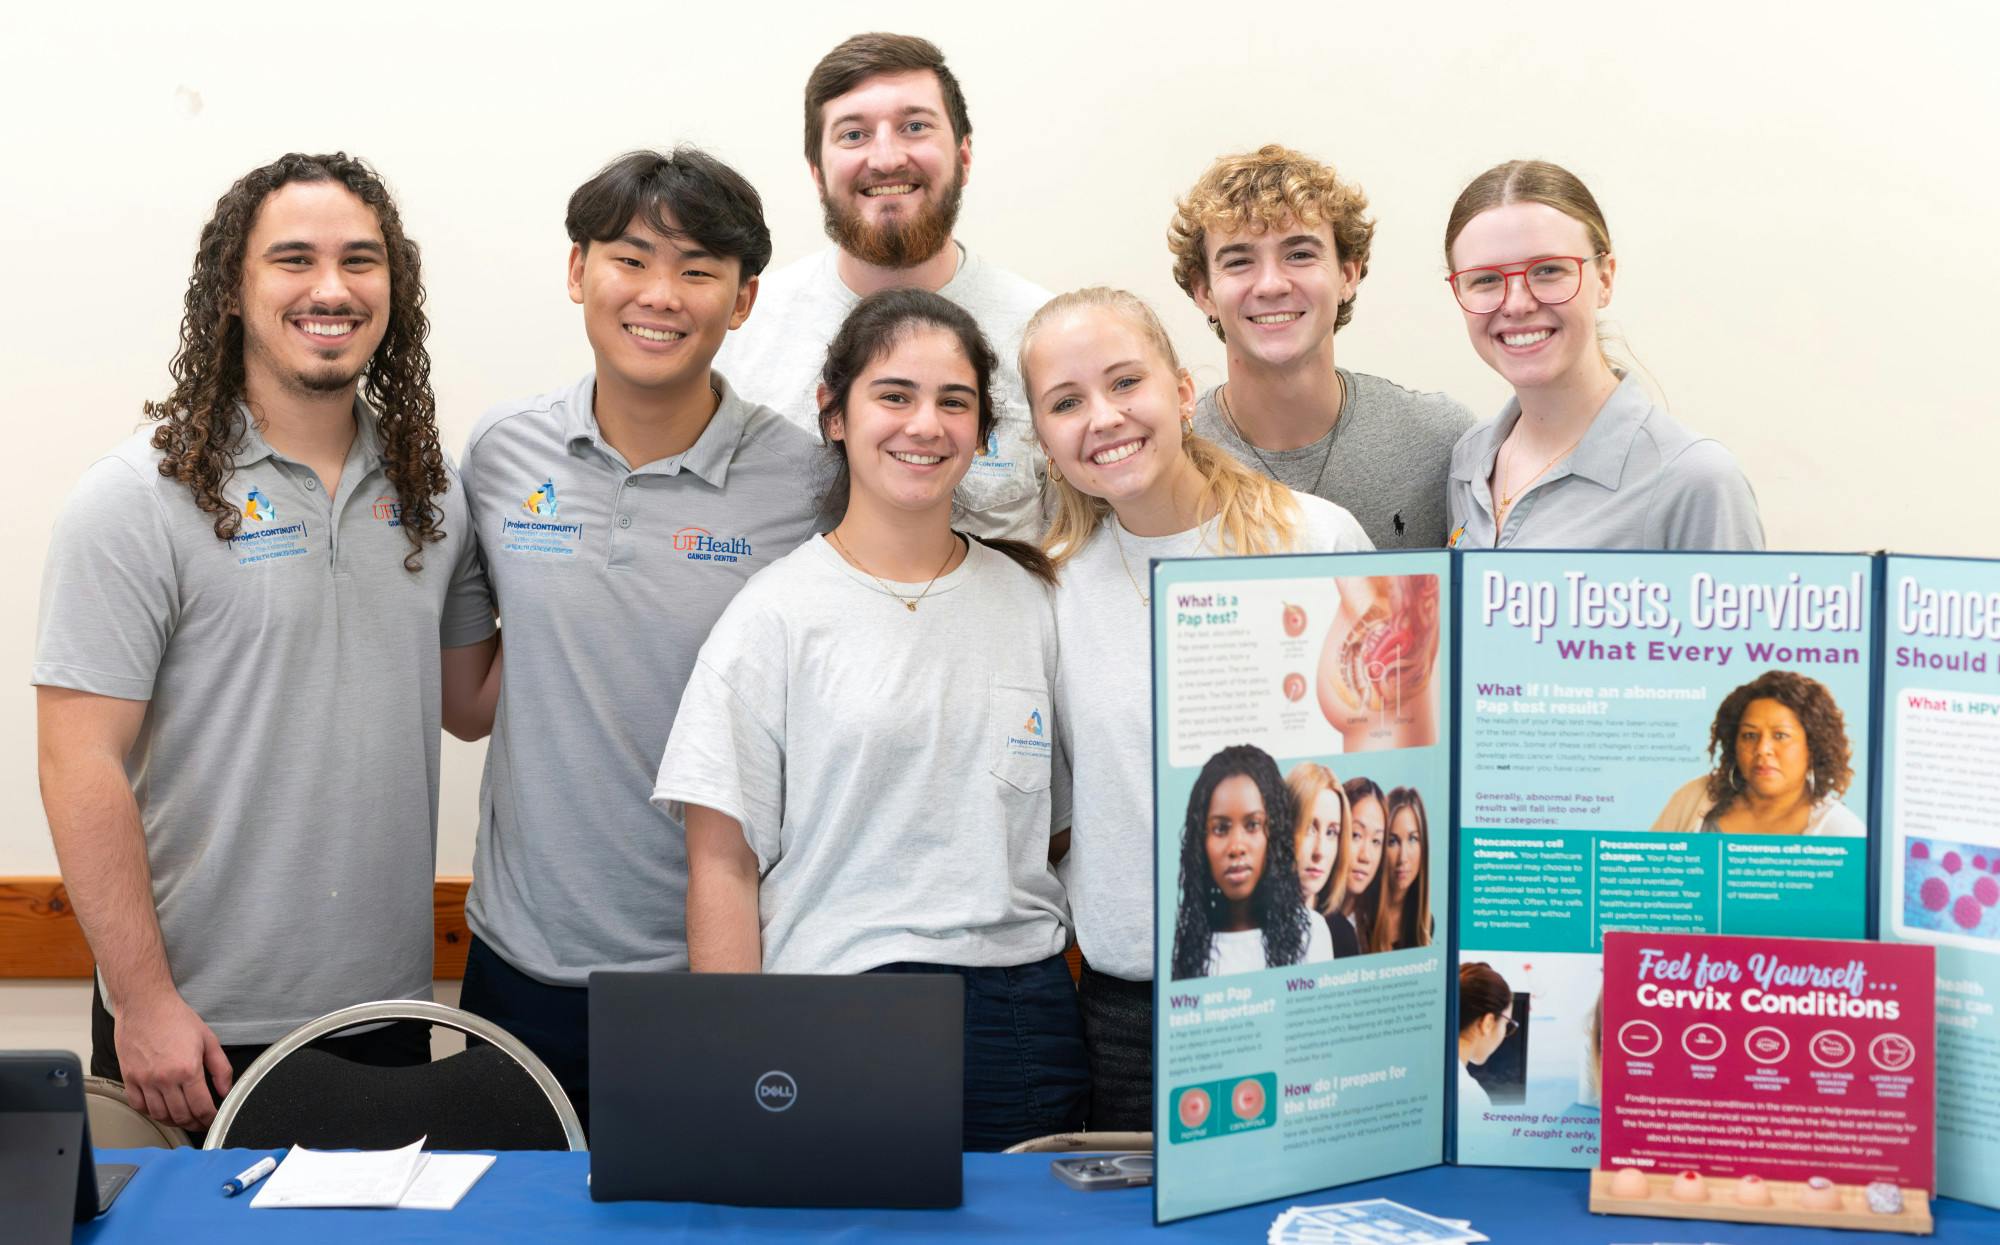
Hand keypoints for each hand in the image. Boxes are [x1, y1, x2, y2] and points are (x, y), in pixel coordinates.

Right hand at [113, 990, 233, 1128]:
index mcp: (187, 1069)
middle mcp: (164, 1079)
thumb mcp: (208, 1040)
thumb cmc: (176, 1018)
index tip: (214, 1119)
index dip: (210, 1118)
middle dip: (194, 1123)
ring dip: (174, 1121)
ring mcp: (144, 1080)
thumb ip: (221, 1068)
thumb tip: (225, 1091)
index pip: (201, 1107)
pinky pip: (139, 1105)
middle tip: (201, 1122)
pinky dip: (151, 1113)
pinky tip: (161, 1109)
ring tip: (184, 1118)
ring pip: (159, 1114)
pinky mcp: (129, 1078)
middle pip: (181, 1115)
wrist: (145, 1005)